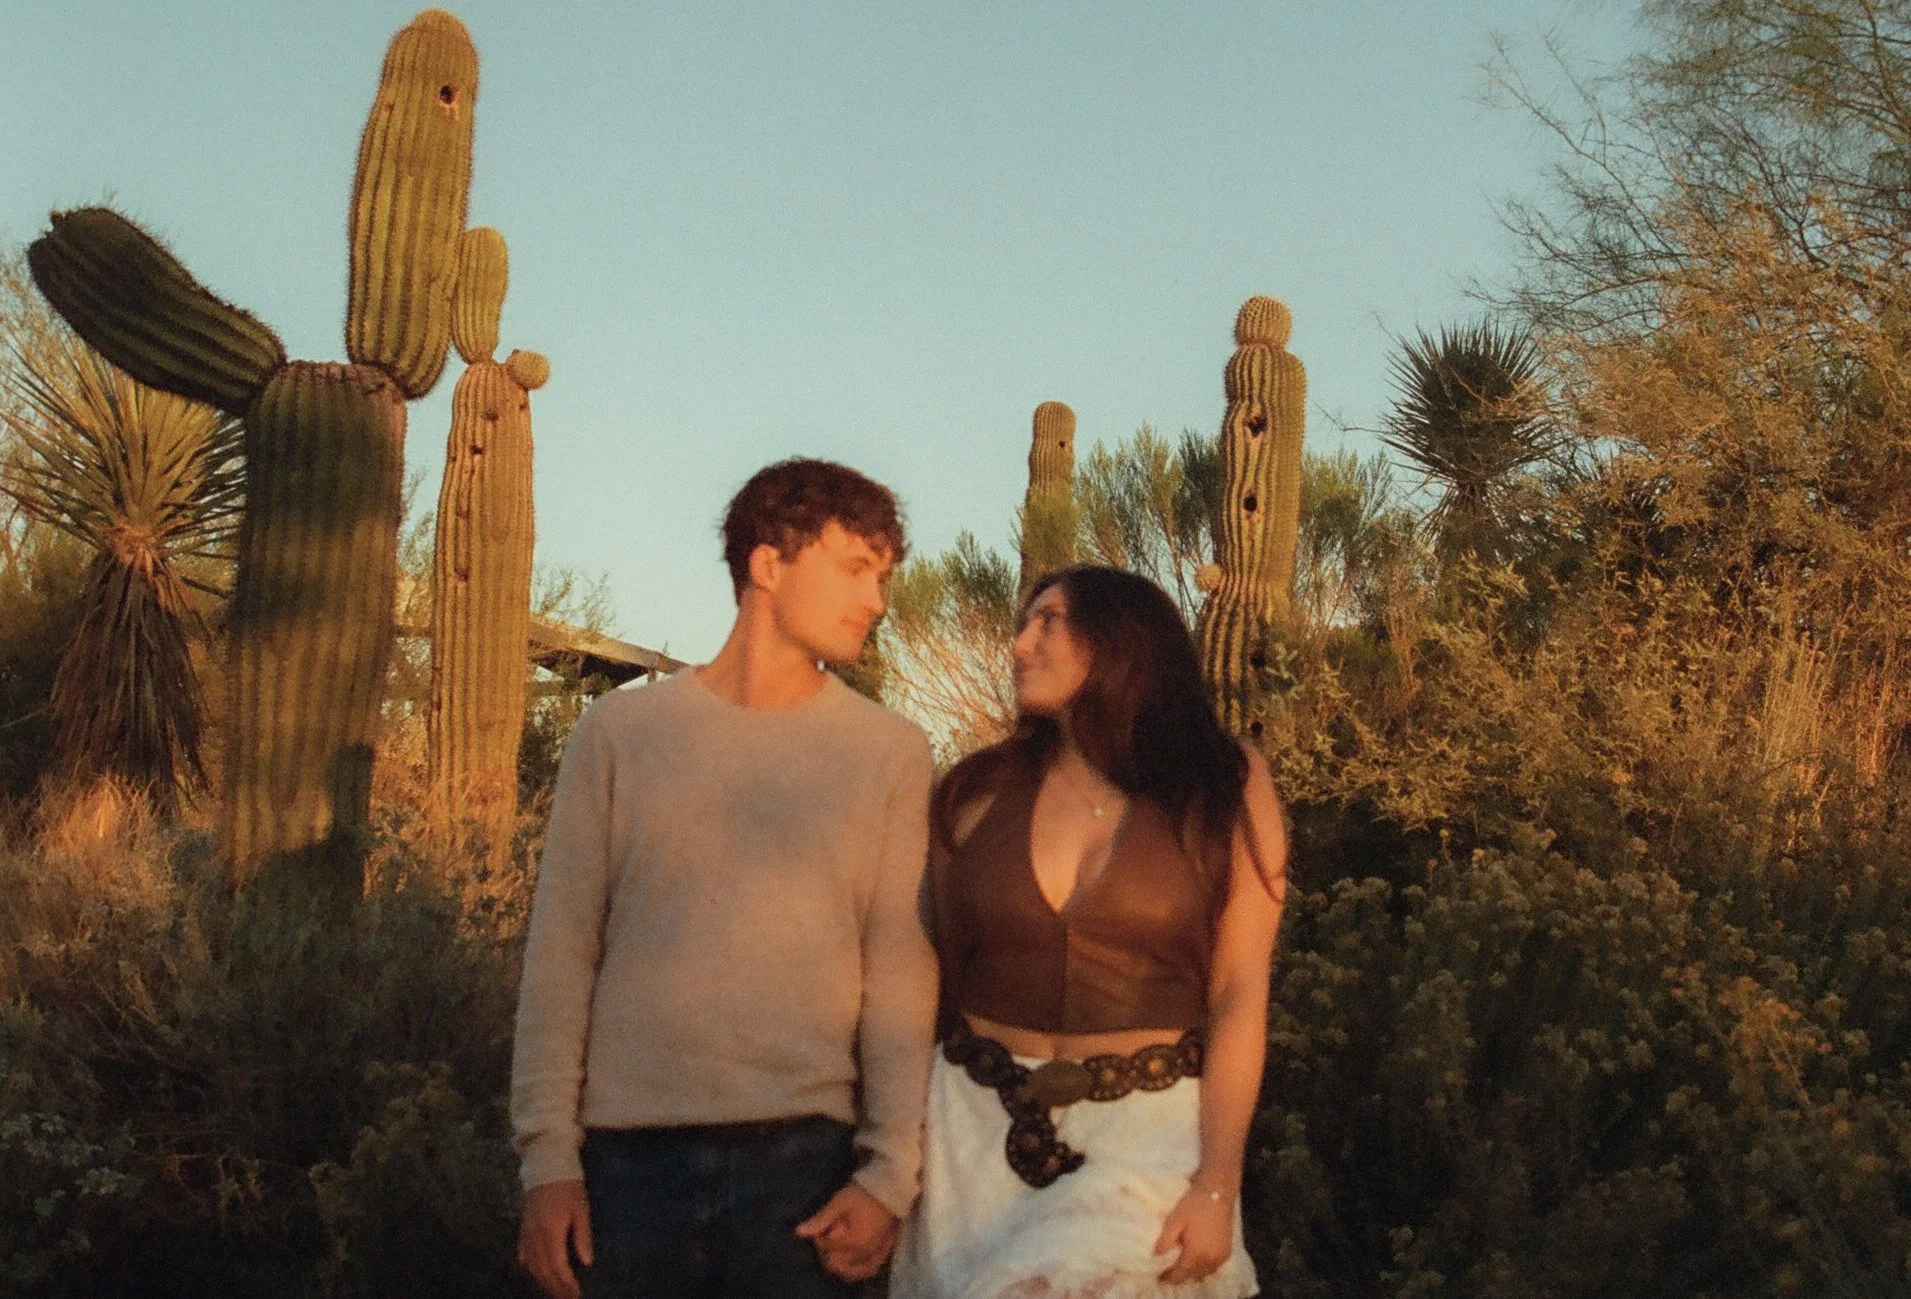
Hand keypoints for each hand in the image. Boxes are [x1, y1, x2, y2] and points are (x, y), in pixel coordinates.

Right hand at [518, 1179, 593, 1298]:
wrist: (546, 1166)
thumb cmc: (568, 1186)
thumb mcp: (581, 1210)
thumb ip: (583, 1237)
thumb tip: (587, 1262)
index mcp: (551, 1234)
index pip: (559, 1268)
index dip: (567, 1285)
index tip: (576, 1296)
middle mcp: (535, 1238)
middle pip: (544, 1271)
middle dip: (556, 1289)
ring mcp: (526, 1234)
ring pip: (533, 1266)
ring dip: (544, 1281)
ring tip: (555, 1292)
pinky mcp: (523, 1228)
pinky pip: (524, 1254)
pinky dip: (531, 1268)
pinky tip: (536, 1273)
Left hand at [794, 1181, 898, 1282]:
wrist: (891, 1187)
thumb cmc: (863, 1193)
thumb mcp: (839, 1203)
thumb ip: (820, 1220)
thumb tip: (798, 1232)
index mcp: (852, 1243)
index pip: (826, 1248)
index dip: (819, 1237)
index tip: (821, 1225)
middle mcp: (864, 1253)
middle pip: (837, 1263)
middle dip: (828, 1252)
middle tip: (828, 1235)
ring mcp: (875, 1254)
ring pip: (852, 1272)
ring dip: (841, 1265)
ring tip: (837, 1251)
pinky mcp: (884, 1250)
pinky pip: (869, 1269)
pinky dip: (858, 1271)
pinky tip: (852, 1267)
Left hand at [1153, 1183, 1233, 1284]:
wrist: (1217, 1192)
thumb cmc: (1193, 1205)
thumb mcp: (1174, 1221)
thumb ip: (1165, 1241)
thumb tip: (1156, 1256)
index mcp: (1196, 1253)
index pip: (1180, 1274)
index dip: (1168, 1277)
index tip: (1159, 1276)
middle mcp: (1210, 1259)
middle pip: (1192, 1275)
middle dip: (1180, 1275)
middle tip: (1168, 1271)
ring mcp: (1220, 1256)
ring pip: (1204, 1273)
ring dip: (1193, 1272)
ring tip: (1182, 1265)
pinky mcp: (1227, 1252)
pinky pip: (1214, 1267)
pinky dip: (1205, 1267)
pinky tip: (1197, 1259)